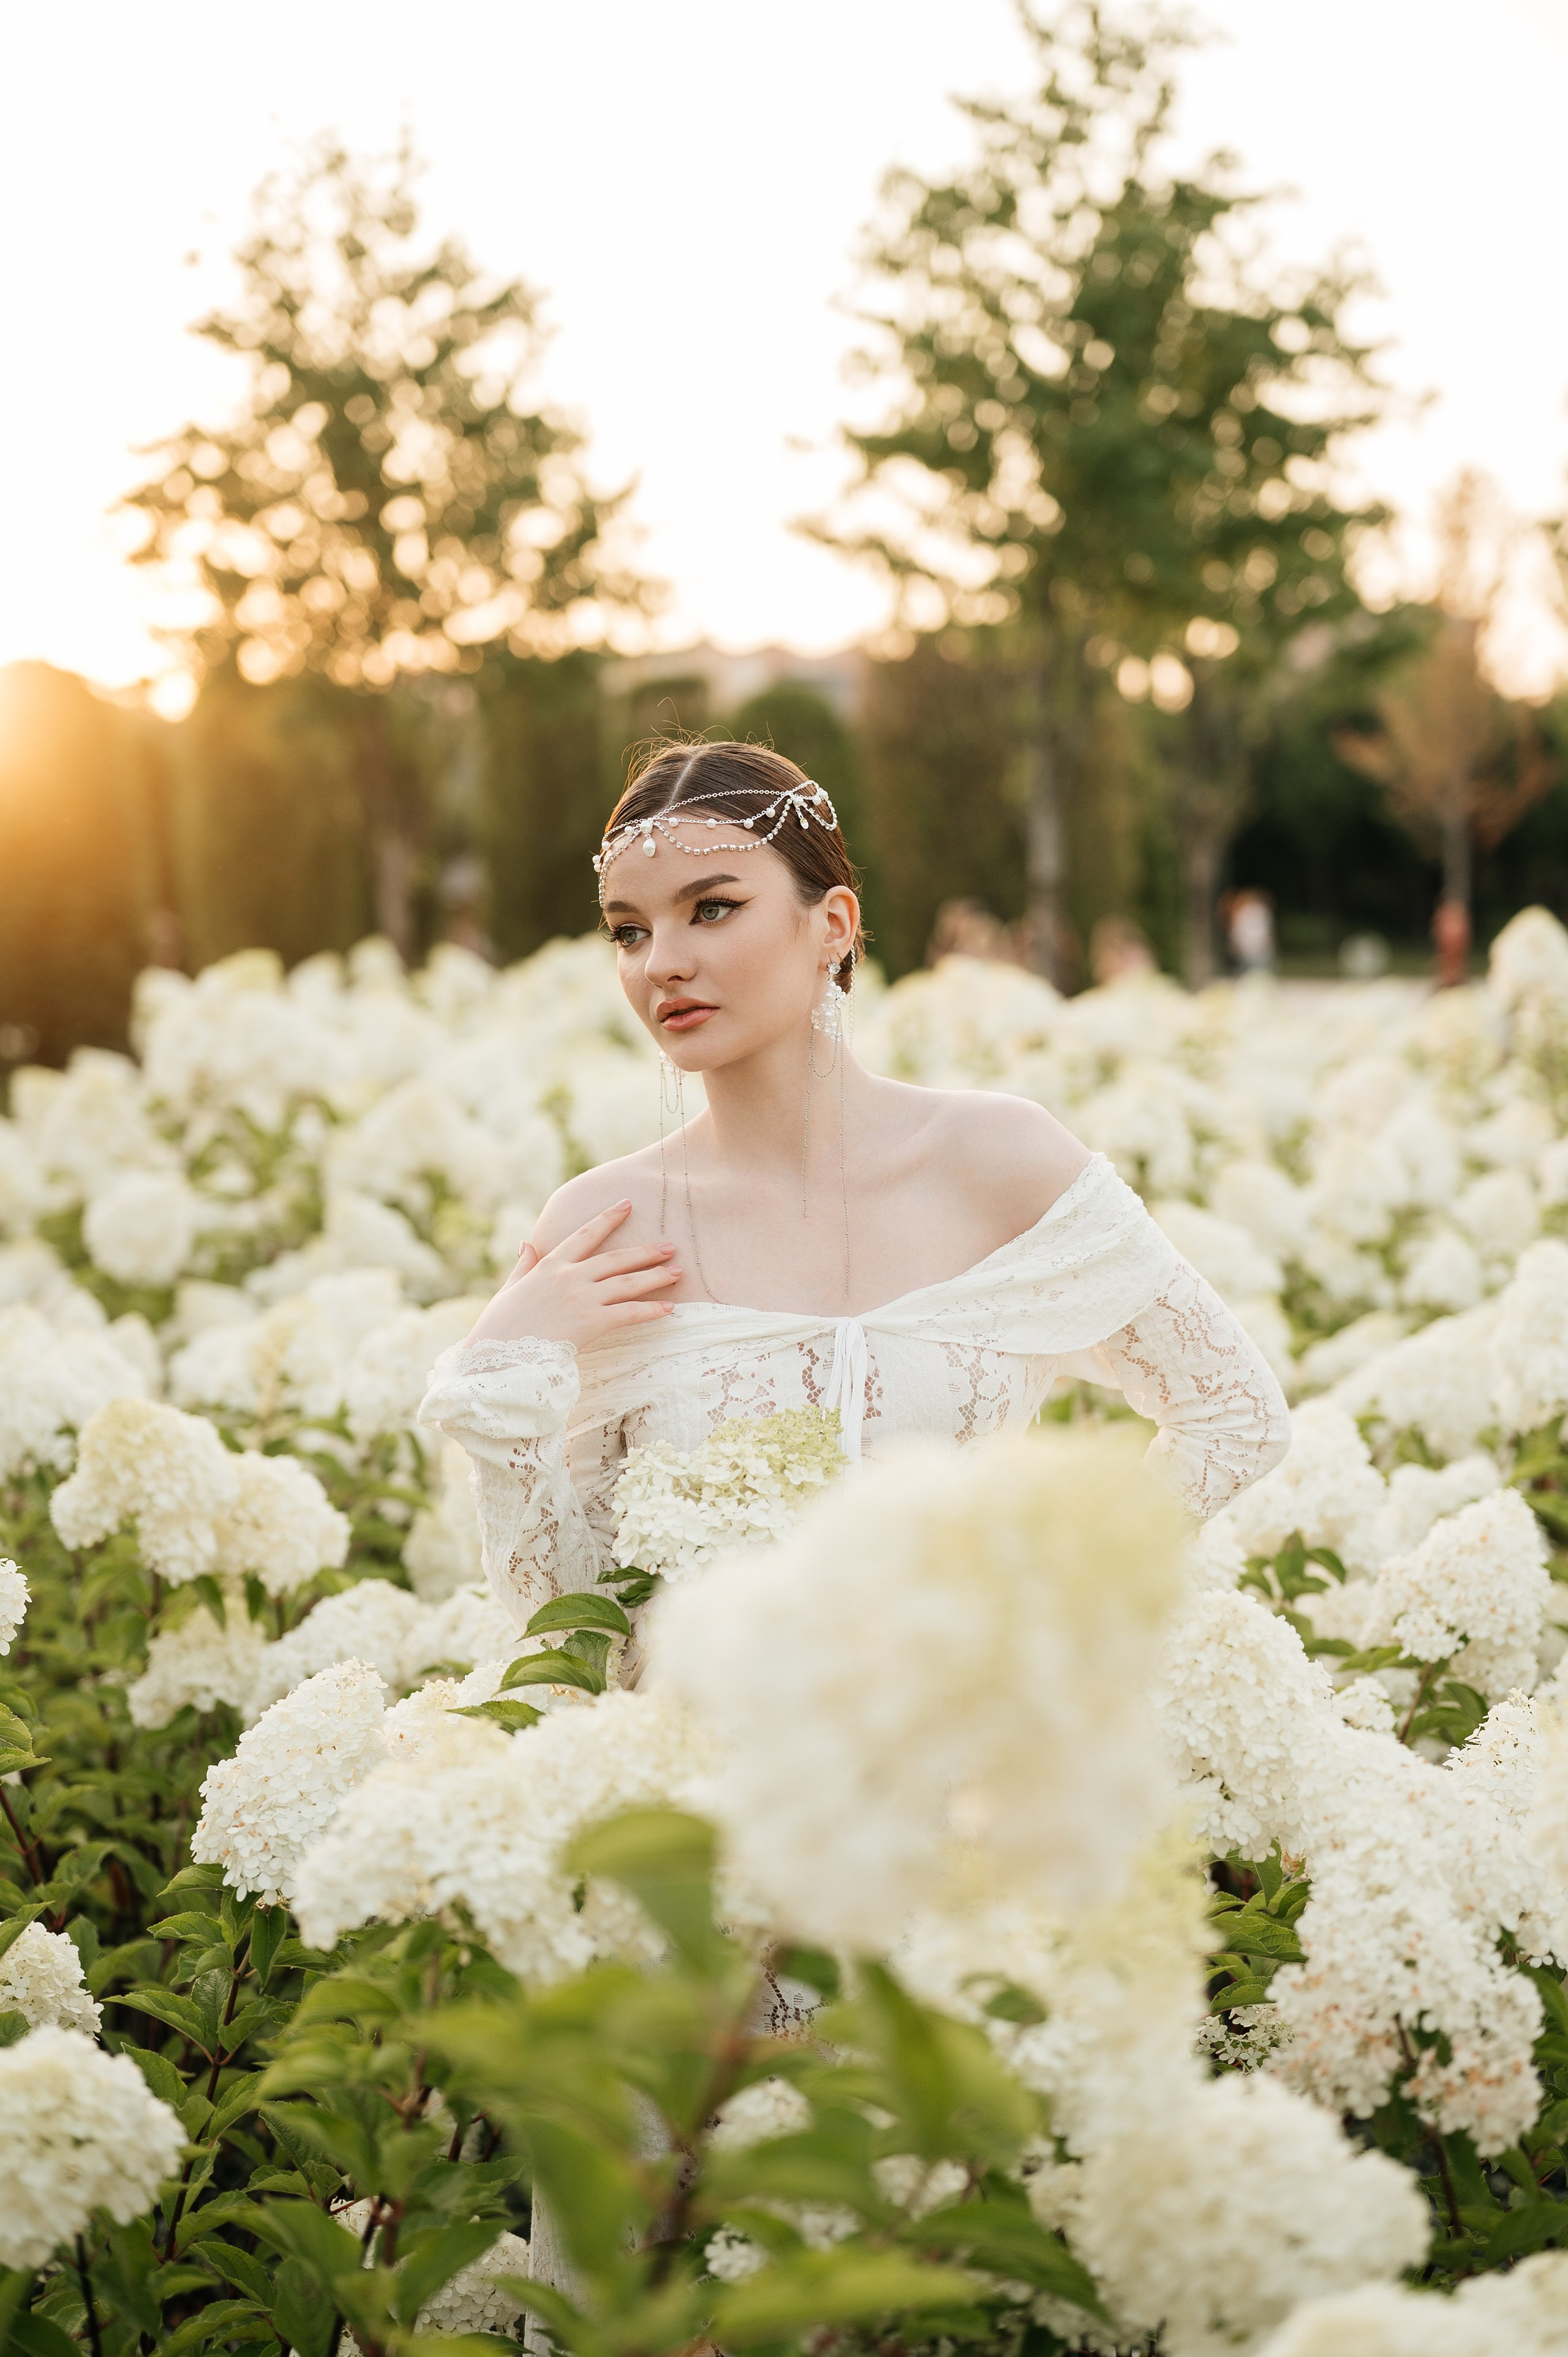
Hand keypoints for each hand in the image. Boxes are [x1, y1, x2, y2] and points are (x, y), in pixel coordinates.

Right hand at [465, 1201, 680, 1349]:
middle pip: (616, 1259)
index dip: (608, 1218)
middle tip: (670, 1246)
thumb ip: (523, 1266)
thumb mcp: (510, 1289)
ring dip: (655, 1276)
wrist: (498, 1357)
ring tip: (678, 1271)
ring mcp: (582, 1299)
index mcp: (550, 1265)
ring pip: (627, 1283)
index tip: (627, 1205)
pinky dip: (650, 1310)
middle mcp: (569, 1277)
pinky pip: (628, 1313)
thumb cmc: (499, 1328)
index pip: (585, 1235)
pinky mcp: (591, 1322)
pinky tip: (669, 1309)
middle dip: (645, 1252)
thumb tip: (526, 1243)